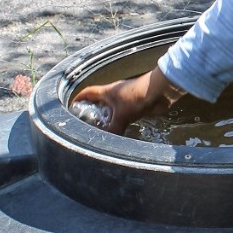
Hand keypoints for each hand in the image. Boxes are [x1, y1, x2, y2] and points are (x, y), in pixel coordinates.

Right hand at [71, 66, 186, 135]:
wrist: (160, 90)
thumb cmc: (137, 97)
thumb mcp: (122, 115)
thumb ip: (114, 128)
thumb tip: (108, 142)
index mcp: (106, 92)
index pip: (88, 93)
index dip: (79, 99)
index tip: (72, 107)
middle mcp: (114, 94)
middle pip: (99, 101)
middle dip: (92, 111)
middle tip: (88, 124)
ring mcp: (125, 99)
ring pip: (112, 109)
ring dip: (107, 117)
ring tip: (102, 130)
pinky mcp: (135, 105)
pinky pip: (124, 113)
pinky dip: (119, 120)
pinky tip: (119, 129)